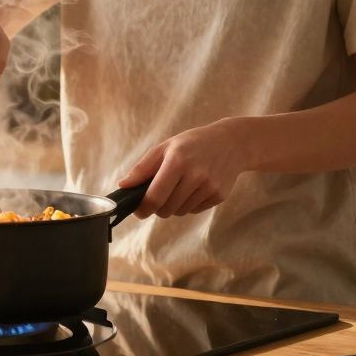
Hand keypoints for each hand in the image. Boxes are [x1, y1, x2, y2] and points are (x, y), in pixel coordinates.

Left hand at [116, 120, 248, 218]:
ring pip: (180, 212)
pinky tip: (195, 186)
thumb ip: (143, 168)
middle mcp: (195, 175)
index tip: (138, 210)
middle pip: (166, 209)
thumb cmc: (192, 144)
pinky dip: (189, 203)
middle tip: (159, 194)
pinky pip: (194, 210)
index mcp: (177, 161)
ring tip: (180, 185)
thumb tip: (123, 185)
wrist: (232, 143)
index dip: (143, 208)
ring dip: (173, 205)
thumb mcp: (166, 147)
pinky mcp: (219, 195)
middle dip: (158, 206)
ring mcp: (209, 187)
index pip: (155, 196)